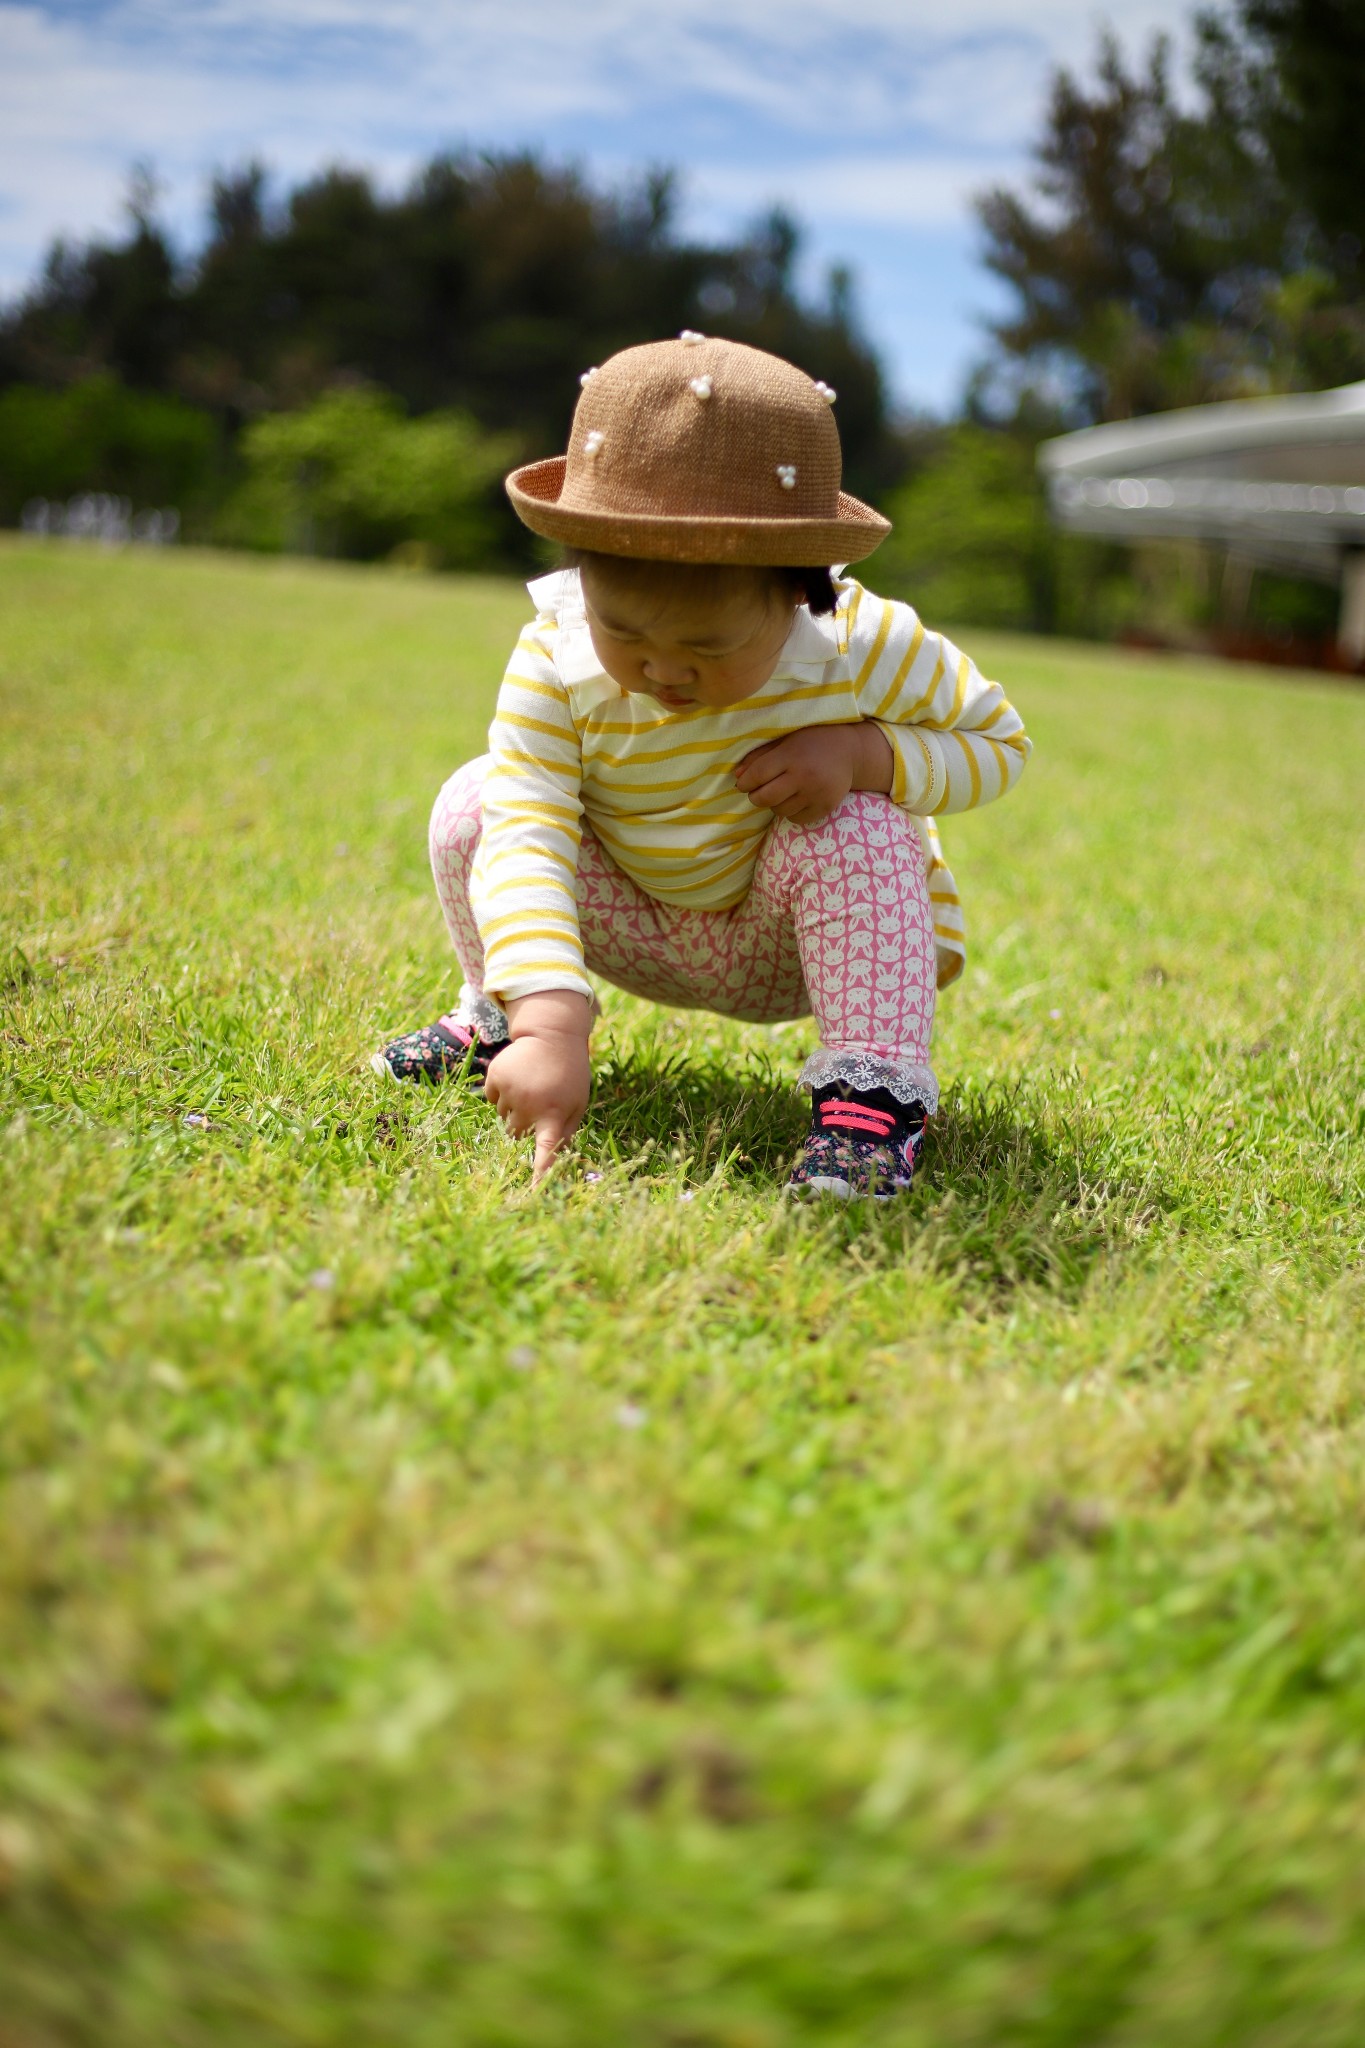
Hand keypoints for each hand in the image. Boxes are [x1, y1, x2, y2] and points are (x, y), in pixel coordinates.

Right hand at [484, 991, 591, 1181]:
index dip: (540, 1176)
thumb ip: (565, 1133)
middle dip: (524, 1127)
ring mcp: (511, 1091)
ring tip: (530, 1086)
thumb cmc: (568, 1075)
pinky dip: (500, 1093)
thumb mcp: (576, 1104)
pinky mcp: (495, 1078)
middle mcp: (530, 1106)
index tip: (534, 1196)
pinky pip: (491, 1098)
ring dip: (513, 1109)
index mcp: (554, 1115)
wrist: (552, 1035)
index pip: (547, 1153)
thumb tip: (552, 1164)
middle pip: (515, 1136)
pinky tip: (517, 1077)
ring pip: (502, 1118)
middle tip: (538, 1104)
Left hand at [734, 722, 891, 824]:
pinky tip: (795, 800)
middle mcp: (804, 776)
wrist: (851, 752)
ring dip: (775, 804)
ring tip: (781, 792)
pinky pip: (797, 819)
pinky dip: (791, 812)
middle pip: (765, 798)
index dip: (745, 783)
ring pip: (780, 810)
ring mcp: (816, 794)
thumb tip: (737, 777)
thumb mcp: (786, 741)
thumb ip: (760, 757)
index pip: (758, 775)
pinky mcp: (826, 807)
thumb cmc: (812, 742)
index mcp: (792, 755)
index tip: (743, 784)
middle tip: (757, 792)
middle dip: (755, 797)